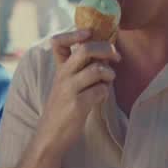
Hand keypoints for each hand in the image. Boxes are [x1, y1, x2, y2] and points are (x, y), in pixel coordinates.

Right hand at [33, 29, 118, 157]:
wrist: (51, 135)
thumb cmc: (63, 107)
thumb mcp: (65, 83)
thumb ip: (78, 67)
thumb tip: (105, 52)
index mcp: (60, 68)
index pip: (58, 42)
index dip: (74, 33)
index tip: (89, 32)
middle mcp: (63, 75)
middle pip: (86, 50)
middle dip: (106, 49)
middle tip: (116, 56)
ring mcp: (69, 90)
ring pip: (97, 70)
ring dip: (109, 74)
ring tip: (108, 80)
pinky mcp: (78, 105)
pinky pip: (101, 90)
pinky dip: (105, 92)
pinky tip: (100, 97)